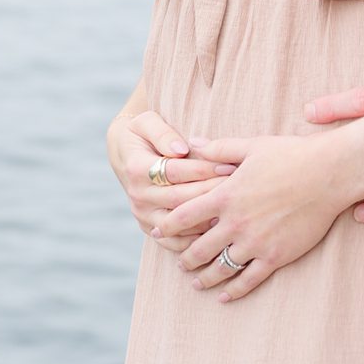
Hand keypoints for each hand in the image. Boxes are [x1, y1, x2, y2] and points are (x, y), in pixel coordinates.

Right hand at [107, 110, 234, 240]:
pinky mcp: (150, 228)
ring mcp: (143, 215)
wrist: (124, 155)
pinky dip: (196, 240)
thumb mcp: (146, 122)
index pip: (175, 172)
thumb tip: (181, 149)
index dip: (204, 169)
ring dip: (207, 217)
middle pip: (181, 198)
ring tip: (234, 209)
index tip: (229, 164)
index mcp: (137, 168)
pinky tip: (219, 230)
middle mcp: (138, 195)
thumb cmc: (141, 134)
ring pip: (180, 223)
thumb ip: (163, 133)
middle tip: (239, 187)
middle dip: (212, 192)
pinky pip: (175, 242)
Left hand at [159, 131, 363, 302]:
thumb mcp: (251, 146)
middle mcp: (236, 222)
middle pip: (199, 248)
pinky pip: (249, 279)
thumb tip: (193, 143)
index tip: (156, 231)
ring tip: (196, 283)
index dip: (168, 225)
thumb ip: (219, 149)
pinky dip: (234, 290)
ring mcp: (256, 242)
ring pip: (221, 268)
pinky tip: (225, 296)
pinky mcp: (276, 256)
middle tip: (180, 263)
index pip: (185, 215)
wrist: (328, 174)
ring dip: (205, 277)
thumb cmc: (291, 155)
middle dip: (185, 258)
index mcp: (226, 195)